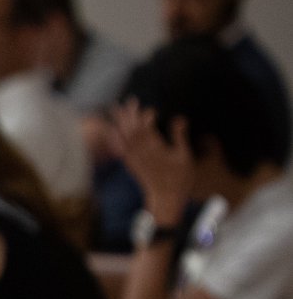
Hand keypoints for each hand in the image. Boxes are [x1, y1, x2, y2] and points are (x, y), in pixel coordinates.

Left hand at [111, 101, 193, 225]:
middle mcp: (141, 152)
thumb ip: (179, 136)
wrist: (164, 199)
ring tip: (116, 108)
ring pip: (124, 136)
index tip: (150, 109)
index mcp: (155, 148)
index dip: (146, 116)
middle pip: (132, 128)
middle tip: (129, 100)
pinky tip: (112, 130)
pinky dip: (115, 137)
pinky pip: (120, 148)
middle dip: (130, 113)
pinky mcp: (131, 164)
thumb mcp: (184, 156)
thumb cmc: (179, 179)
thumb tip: (179, 118)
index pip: (146, 127)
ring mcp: (134, 158)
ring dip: (120, 121)